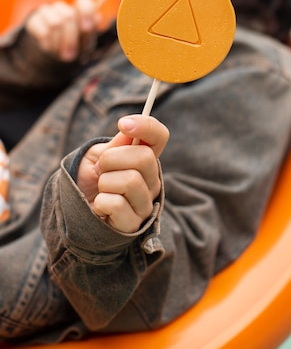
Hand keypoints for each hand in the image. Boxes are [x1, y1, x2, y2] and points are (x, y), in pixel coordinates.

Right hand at [25, 0, 99, 60]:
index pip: (83, 1)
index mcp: (78, 10)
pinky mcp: (34, 21)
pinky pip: (42, 31)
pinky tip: (49, 48)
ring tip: (60, 53)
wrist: (53, 54)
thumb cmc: (74, 46)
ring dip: (58, 43)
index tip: (86, 28)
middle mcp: (63, 8)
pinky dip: (47, 44)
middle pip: (68, 16)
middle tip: (71, 56)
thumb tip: (96, 17)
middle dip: (70, 39)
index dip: (86, 12)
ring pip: (54, 23)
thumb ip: (90, 31)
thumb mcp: (85, 42)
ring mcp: (47, 12)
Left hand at [77, 115, 168, 232]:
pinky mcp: (133, 224)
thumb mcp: (96, 155)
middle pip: (144, 157)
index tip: (123, 124)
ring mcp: (145, 204)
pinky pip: (117, 204)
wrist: (72, 210)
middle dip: (111, 159)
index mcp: (145, 159)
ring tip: (100, 190)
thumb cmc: (87, 181)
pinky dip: (100, 202)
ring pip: (130, 180)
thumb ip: (115, 144)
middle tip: (100, 169)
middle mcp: (151, 181)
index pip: (159, 136)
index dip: (146, 126)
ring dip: (104, 183)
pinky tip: (100, 208)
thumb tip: (128, 125)